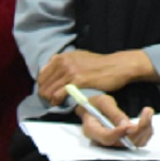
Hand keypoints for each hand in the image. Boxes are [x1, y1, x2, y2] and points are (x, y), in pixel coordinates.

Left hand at [37, 50, 156, 105]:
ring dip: (50, 99)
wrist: (117, 66)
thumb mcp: (79, 57)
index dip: (43, 86)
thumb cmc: (100, 64)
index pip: (41, 75)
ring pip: (48, 91)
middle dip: (45, 94)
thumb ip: (64, 62)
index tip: (50, 92)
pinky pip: (58, 94)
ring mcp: (70, 71)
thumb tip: (51, 70)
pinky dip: (57, 101)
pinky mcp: (77, 81)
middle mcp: (64, 62)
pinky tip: (61, 103)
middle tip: (52, 100)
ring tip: (57, 102)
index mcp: (62, 57)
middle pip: (43, 84)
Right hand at [77, 94, 154, 147]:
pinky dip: (146, 130)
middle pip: (123, 144)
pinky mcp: (123, 143)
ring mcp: (113, 144)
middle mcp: (102, 142)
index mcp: (92, 131)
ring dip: (146, 128)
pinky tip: (147, 117)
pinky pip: (139, 141)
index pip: (106, 138)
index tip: (132, 125)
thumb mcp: (103, 102)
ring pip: (135, 144)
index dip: (120, 134)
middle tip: (147, 111)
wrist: (94, 109)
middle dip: (139, 129)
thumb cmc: (96, 104)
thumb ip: (114, 114)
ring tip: (148, 111)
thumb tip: (127, 126)